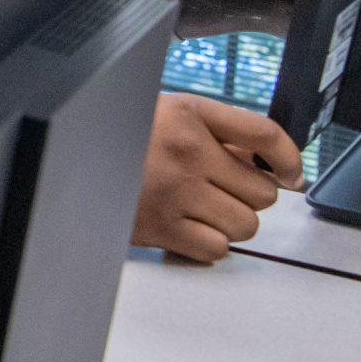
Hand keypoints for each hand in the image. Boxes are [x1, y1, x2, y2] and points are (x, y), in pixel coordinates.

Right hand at [134, 94, 305, 263]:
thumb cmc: (117, 133)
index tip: (293, 174)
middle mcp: (187, 151)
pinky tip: (190, 228)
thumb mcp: (166, 112)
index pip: (264, 134)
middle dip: (251, 194)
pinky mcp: (160, 227)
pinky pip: (215, 249)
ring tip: (205, 209)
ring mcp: (175, 192)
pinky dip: (210, 244)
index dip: (291, 158)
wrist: (67, 153)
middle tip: (226, 190)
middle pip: (263, 192)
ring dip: (232, 222)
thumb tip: (264, 161)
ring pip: (245, 224)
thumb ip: (213, 130)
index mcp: (191, 114)